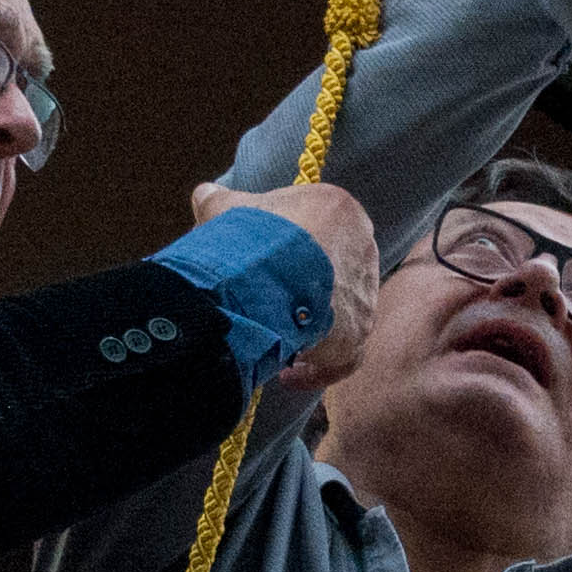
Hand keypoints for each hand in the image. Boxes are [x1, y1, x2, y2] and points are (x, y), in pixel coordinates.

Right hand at [196, 176, 381, 388]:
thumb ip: (220, 201)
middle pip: (333, 276)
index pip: (323, 232)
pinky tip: (287, 375)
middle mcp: (363, 249)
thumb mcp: (226, 208)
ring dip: (309, 331)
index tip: (266, 271)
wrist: (263, 271)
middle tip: (271, 310)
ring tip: (274, 343)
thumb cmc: (248, 233)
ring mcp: (364, 292)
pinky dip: (317, 368)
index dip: (293, 254)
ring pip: (340, 316)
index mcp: (341, 210)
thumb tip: (206, 195)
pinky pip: (345, 356)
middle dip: (303, 296)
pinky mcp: (359, 330)